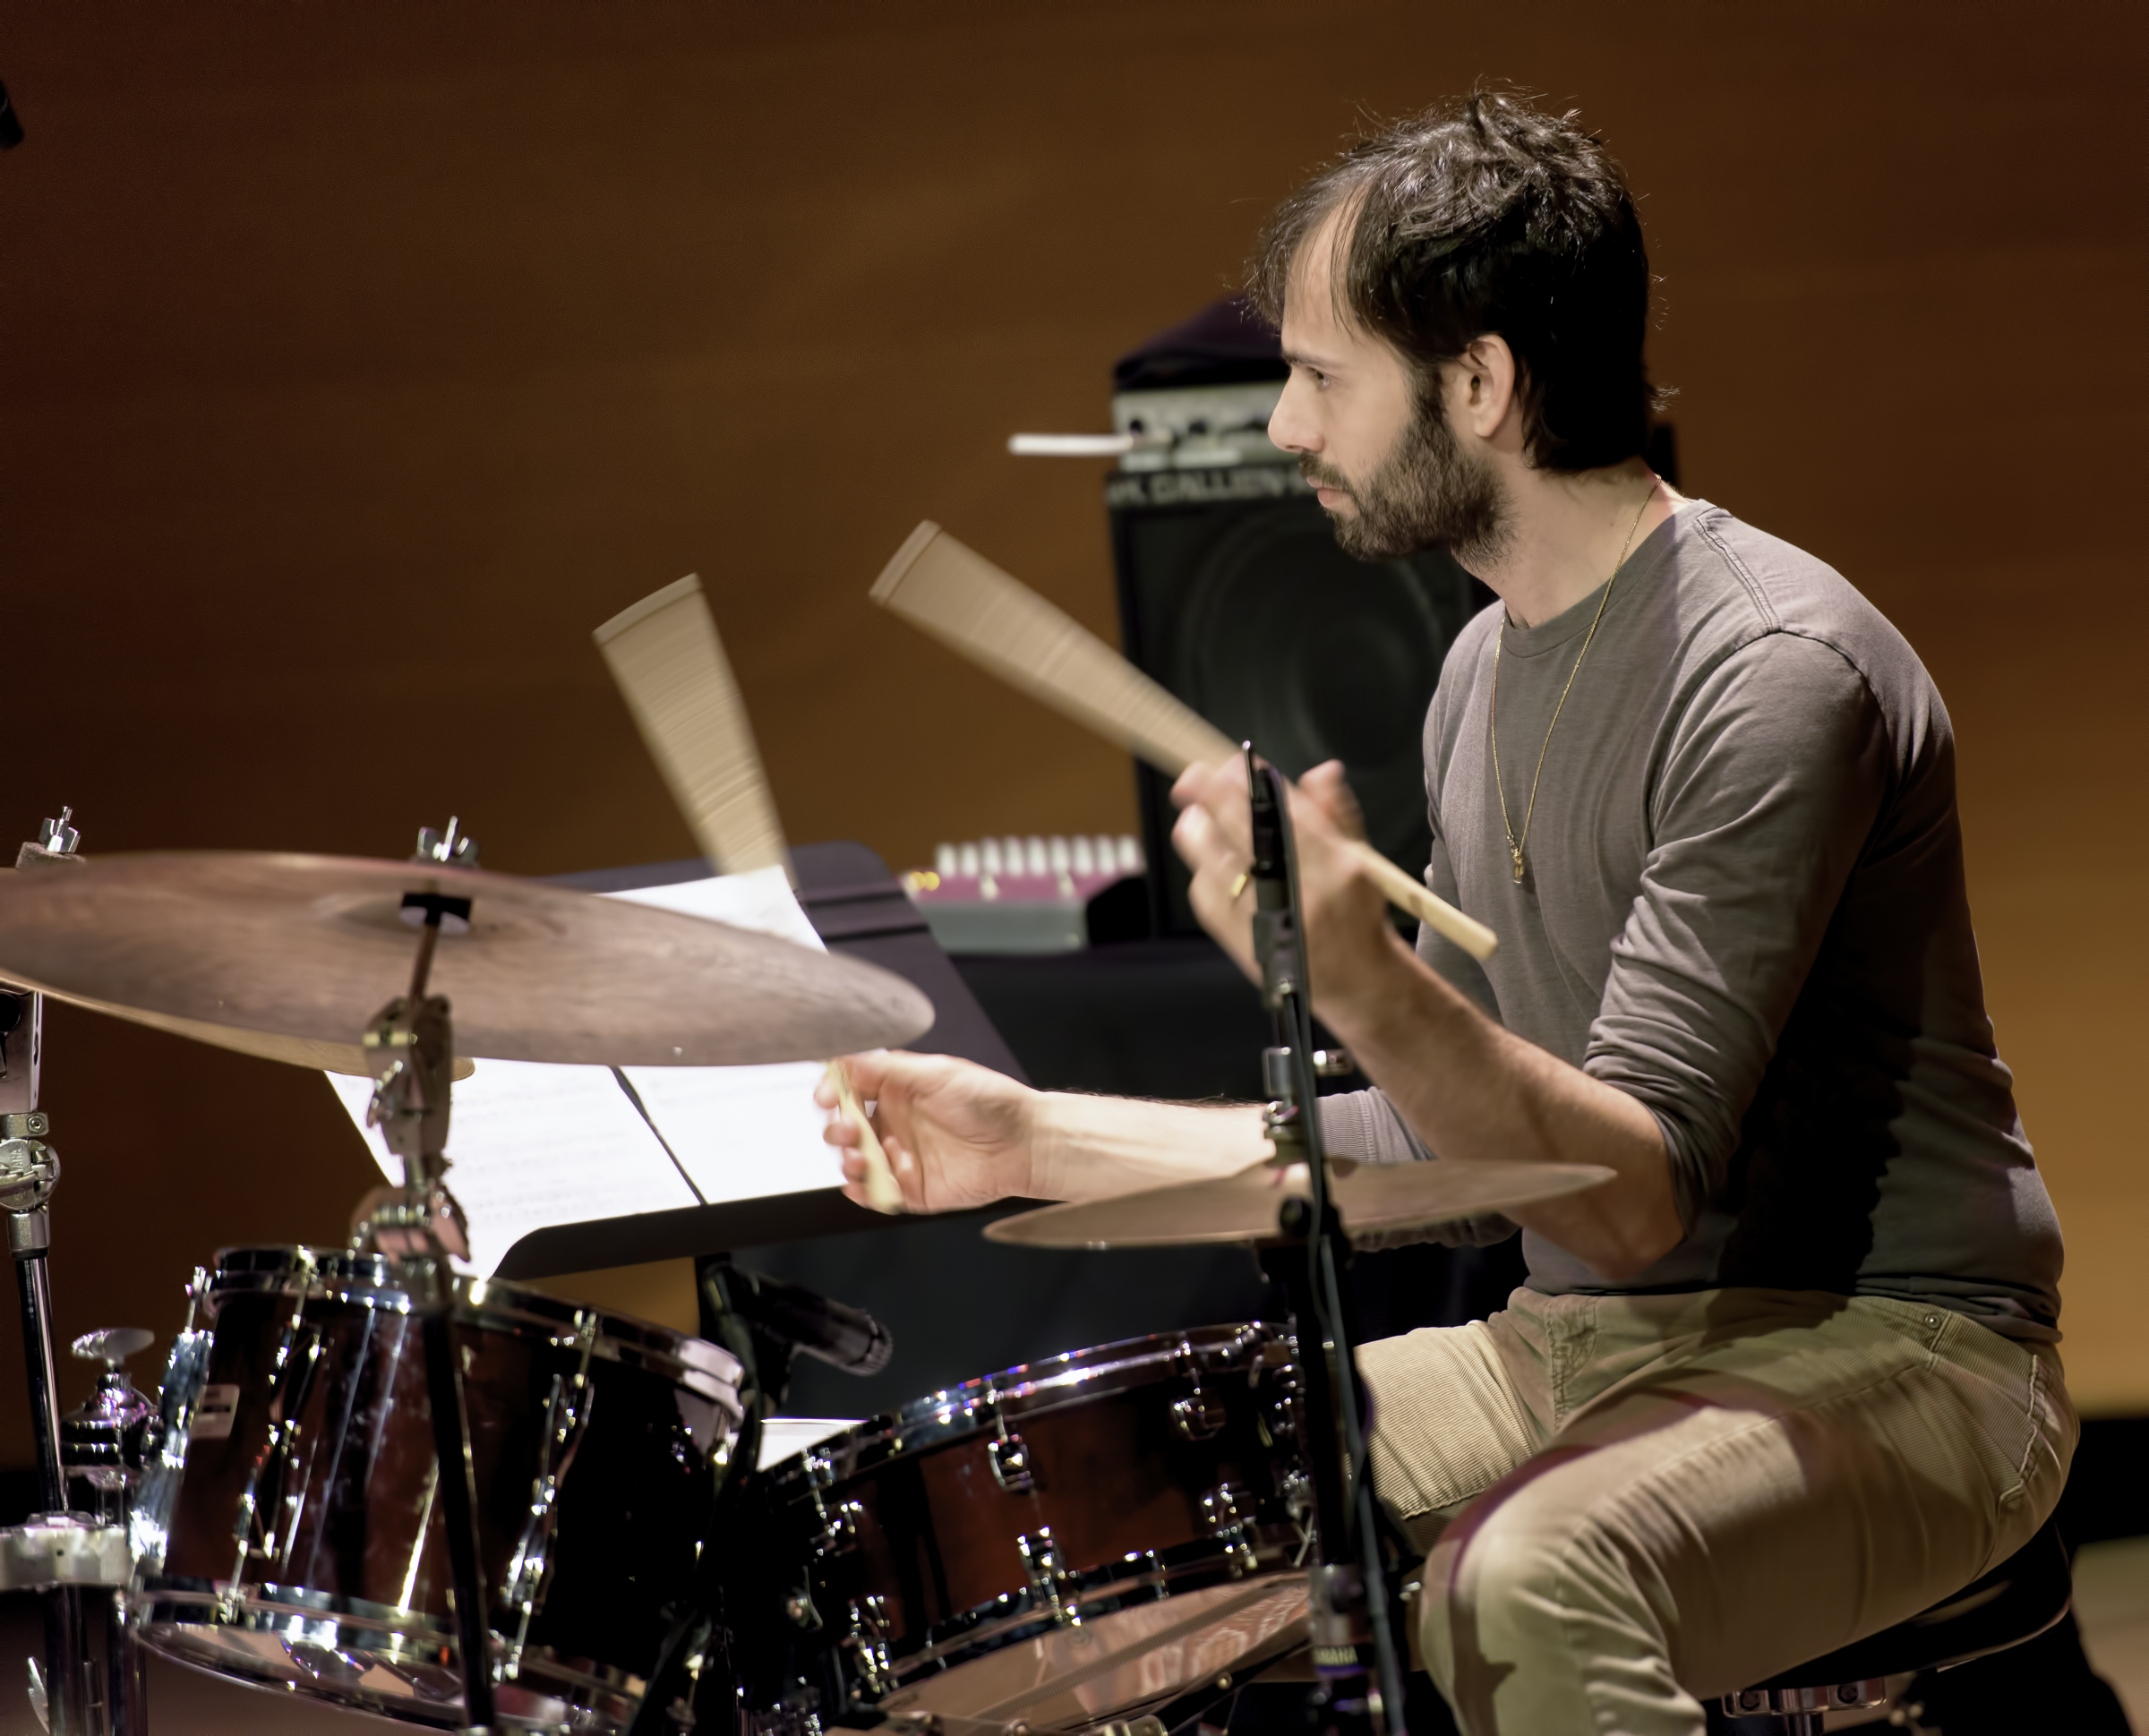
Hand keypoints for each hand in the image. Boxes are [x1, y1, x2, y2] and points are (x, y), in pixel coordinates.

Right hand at [816, 1050, 1038, 1212]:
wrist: (1024, 1143)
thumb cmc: (989, 1102)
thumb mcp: (936, 1073)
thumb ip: (888, 1069)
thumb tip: (846, 1059)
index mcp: (899, 1091)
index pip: (852, 1090)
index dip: (833, 1093)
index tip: (827, 1097)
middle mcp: (897, 1123)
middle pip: (847, 1128)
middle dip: (837, 1129)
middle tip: (845, 1130)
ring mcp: (902, 1157)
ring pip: (857, 1162)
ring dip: (848, 1161)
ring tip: (860, 1158)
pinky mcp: (912, 1189)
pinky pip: (877, 1194)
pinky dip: (864, 1191)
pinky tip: (865, 1184)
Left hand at [1169, 757, 1405, 1020]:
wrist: (1351, 981)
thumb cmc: (1355, 914)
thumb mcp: (1362, 860)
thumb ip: (1337, 813)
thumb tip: (1322, 770)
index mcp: (1333, 863)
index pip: (1281, 810)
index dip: (1248, 782)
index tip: (1231, 764)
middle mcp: (1296, 886)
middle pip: (1240, 828)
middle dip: (1210, 795)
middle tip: (1192, 776)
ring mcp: (1262, 911)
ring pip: (1212, 857)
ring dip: (1198, 828)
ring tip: (1194, 814)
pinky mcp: (1235, 932)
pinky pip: (1205, 889)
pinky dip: (1203, 867)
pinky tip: (1209, 858)